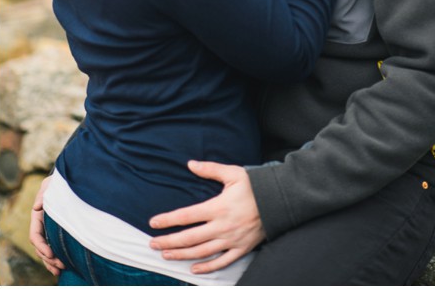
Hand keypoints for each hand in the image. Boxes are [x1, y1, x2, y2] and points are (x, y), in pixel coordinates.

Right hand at [29, 175, 63, 275]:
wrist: (71, 182)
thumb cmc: (60, 183)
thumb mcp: (51, 185)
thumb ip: (44, 194)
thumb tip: (37, 207)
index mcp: (37, 217)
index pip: (35, 236)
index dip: (41, 247)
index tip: (51, 254)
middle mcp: (42, 226)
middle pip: (40, 248)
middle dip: (48, 259)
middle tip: (61, 265)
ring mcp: (50, 231)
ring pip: (47, 252)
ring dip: (52, 263)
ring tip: (61, 270)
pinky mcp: (59, 235)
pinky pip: (55, 250)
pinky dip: (56, 261)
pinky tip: (63, 268)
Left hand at [148, 161, 264, 273]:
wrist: (281, 201)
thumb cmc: (255, 185)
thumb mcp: (232, 173)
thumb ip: (210, 169)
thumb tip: (190, 164)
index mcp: (218, 207)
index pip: (186, 215)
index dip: (168, 220)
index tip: (153, 223)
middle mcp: (223, 226)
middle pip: (190, 238)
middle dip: (169, 242)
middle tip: (153, 244)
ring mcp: (232, 240)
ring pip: (202, 252)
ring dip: (183, 255)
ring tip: (166, 255)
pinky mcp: (242, 248)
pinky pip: (223, 261)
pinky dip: (208, 267)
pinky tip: (194, 269)